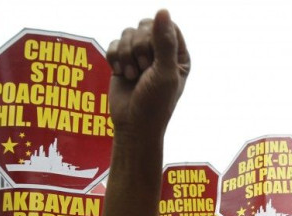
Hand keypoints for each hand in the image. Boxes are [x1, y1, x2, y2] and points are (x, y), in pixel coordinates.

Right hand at [106, 10, 189, 136]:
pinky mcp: (122, 61)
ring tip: (131, 76)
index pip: (166, 25)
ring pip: (127, 33)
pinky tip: (120, 74)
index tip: (153, 60)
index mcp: (177, 54)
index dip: (155, 38)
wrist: (133, 126)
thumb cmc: (154, 105)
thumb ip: (164, 42)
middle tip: (142, 69)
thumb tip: (162, 10)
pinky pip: (114, 43)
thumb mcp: (164, 73)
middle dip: (139, 47)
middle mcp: (159, 52)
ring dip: (126, 55)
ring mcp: (140, 56)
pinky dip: (114, 58)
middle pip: (145, 25)